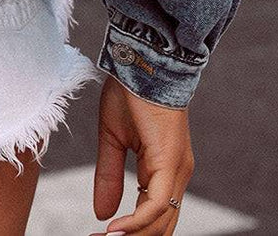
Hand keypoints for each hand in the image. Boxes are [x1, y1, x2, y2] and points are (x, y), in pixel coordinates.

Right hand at [91, 72, 193, 234]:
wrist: (142, 59)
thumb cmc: (130, 90)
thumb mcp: (112, 138)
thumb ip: (110, 175)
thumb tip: (101, 213)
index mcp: (165, 170)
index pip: (154, 216)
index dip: (131, 231)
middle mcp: (176, 176)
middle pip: (160, 226)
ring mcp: (176, 171)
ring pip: (160, 221)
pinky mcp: (169, 163)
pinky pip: (155, 204)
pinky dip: (136, 222)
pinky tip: (114, 230)